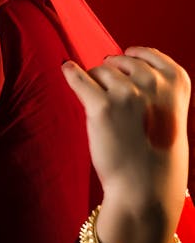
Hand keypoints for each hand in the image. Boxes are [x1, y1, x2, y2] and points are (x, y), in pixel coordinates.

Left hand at [61, 47, 189, 242]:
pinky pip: (78, 78)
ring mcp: (127, 94)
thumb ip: (154, 87)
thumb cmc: (154, 152)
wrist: (144, 188)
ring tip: (105, 111)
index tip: (125, 59)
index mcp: (176, 84)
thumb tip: (114, 60)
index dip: (134, 57)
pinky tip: (66, 69)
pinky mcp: (101, 106)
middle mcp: (153, 84)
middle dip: (113, 73)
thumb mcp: (168, 113)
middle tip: (115, 100)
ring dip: (95, 84)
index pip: (149, 55)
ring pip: (99, 71)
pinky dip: (70, 72)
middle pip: (120, 61)